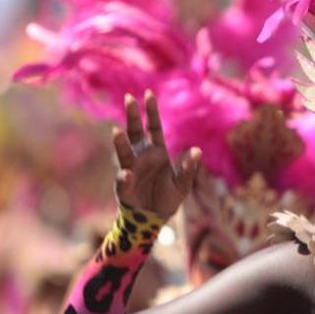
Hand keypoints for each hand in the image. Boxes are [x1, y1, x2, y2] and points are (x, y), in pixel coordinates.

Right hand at [111, 91, 199, 218]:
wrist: (154, 219)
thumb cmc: (168, 198)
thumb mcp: (183, 185)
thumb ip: (189, 169)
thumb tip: (198, 151)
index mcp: (157, 152)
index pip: (153, 127)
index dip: (150, 111)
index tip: (148, 94)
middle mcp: (141, 156)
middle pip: (135, 132)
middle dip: (131, 116)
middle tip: (129, 98)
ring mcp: (130, 169)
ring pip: (124, 153)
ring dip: (120, 143)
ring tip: (116, 132)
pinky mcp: (124, 187)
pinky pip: (124, 180)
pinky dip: (125, 177)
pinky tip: (127, 174)